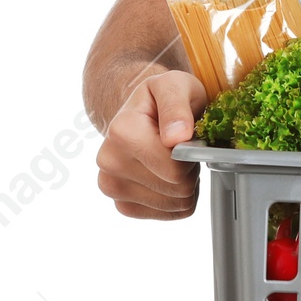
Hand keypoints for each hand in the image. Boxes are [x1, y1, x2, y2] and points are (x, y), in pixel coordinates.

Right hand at [95, 69, 206, 219]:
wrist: (144, 113)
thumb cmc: (163, 99)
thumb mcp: (176, 86)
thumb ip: (177, 106)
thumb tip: (177, 136)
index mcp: (121, 131)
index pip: (174, 167)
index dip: (191, 153)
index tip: (186, 135)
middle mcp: (109, 163)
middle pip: (177, 187)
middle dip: (189, 167)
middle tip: (182, 146)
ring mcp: (112, 188)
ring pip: (175, 203)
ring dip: (186, 183)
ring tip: (174, 158)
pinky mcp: (123, 205)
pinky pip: (169, 214)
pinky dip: (177, 197)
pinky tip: (168, 174)